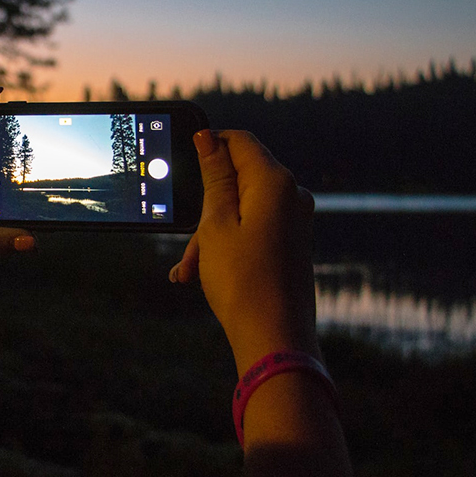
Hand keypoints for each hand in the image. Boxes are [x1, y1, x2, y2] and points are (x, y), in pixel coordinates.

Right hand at [169, 130, 318, 374]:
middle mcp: (291, 195)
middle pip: (238, 178)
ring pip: (241, 208)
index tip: (181, 162)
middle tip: (183, 238)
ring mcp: (293, 220)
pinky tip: (202, 274)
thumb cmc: (242, 280)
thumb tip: (208, 138)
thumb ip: (215, 176)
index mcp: (275, 182)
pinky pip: (252, 230)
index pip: (239, 141)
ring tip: (189, 268)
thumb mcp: (216, 223)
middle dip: (205, 204)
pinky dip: (226, 245)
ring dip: (210, 233)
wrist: (275, 338)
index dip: (208, 144)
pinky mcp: (290, 242)